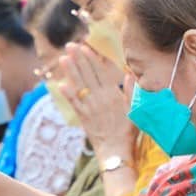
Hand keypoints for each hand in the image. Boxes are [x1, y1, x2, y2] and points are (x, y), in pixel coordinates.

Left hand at [59, 43, 136, 160]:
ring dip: (70, 71)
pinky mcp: (83, 117)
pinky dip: (67, 94)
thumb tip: (129, 73)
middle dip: (78, 59)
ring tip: (64, 58)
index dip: (92, 59)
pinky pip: (74, 103)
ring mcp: (90, 108)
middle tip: (70, 45)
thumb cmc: (128, 130)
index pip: (100, 72)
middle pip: (88, 74)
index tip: (85, 47)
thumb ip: (132, 90)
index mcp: (113, 94)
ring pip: (79, 85)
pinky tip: (60, 84)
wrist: (116, 150)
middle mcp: (100, 98)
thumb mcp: (135, 108)